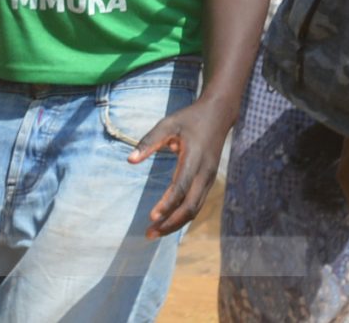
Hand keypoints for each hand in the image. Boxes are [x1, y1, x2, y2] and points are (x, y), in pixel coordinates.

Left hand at [132, 90, 240, 238]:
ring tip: (155, 232)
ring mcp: (209, 178)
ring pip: (195, 209)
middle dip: (171, 223)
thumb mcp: (168, 124)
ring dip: (176, 223)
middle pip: (190, 206)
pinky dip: (183, 216)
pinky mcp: (209, 181)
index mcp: (194, 158)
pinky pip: (197, 204)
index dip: (167, 203)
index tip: (152, 216)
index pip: (181, 187)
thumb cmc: (190, 119)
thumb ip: (149, 141)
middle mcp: (205, 172)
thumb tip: (129, 160)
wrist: (219, 114)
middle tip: (150, 233)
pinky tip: (169, 222)